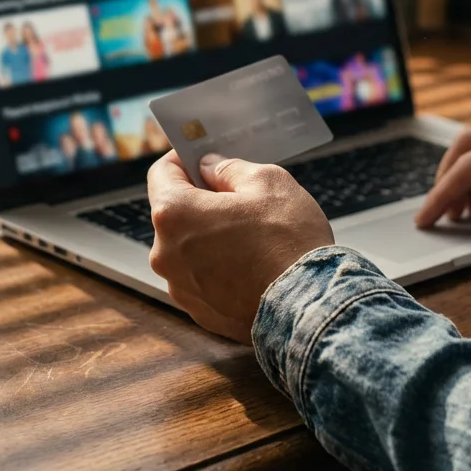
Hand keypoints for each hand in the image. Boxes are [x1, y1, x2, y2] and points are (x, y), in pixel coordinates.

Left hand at [146, 151, 332, 343]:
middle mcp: (165, 253)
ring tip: (249, 238)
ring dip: (209, 238)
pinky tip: (250, 266)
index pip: (162, 173)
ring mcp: (180, 287)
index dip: (183, 161)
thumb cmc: (289, 240)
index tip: (202, 159)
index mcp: (174, 214)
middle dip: (200, 202)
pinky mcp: (199, 311)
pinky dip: (218, 269)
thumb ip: (229, 169)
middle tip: (236, 198)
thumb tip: (210, 168)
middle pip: (174, 214)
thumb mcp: (268, 182)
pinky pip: (201, 279)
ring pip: (188, 248)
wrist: (309, 305)